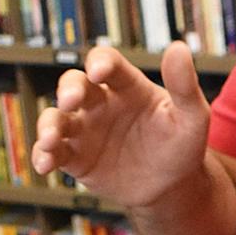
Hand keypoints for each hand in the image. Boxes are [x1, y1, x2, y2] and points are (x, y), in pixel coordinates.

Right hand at [31, 43, 209, 207]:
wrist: (173, 186)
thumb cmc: (182, 145)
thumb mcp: (192, 117)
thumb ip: (184, 86)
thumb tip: (179, 47)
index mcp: (127, 86)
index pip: (107, 62)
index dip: (100, 62)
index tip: (99, 72)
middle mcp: (101, 103)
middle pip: (74, 85)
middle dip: (68, 89)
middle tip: (71, 100)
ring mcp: (86, 131)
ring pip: (56, 118)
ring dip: (48, 125)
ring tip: (51, 139)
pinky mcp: (76, 159)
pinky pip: (53, 153)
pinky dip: (43, 156)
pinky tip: (44, 165)